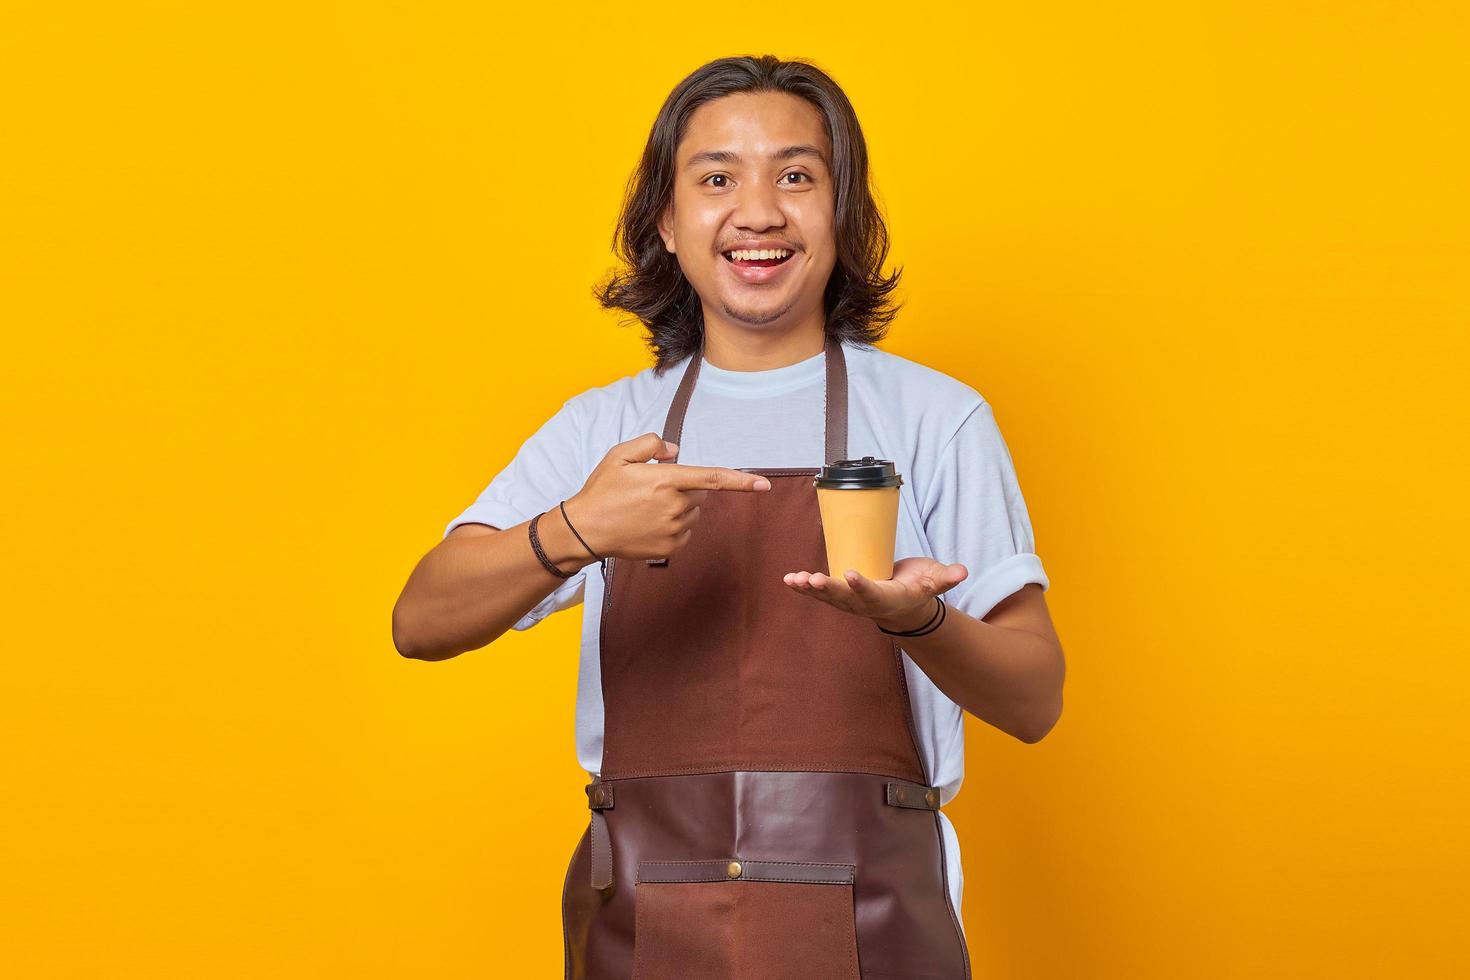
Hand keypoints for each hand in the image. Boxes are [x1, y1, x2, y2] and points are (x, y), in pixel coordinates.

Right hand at [565, 433, 771, 560]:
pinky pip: (685, 532)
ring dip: (679, 508)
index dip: (741, 481)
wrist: (585, 530)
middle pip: (699, 494)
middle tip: (653, 490)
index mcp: (665, 480)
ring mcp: (673, 530)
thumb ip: (650, 444)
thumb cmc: (602, 491)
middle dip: (685, 489)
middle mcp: (674, 506)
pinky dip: (674, 526)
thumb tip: (676, 451)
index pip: (712, 479)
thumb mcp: (619, 456)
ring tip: (646, 508)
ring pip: (692, 513)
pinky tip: (648, 524)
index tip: (764, 485)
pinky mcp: (671, 547)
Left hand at [782, 557, 968, 630]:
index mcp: (887, 599)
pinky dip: (803, 587)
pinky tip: (789, 580)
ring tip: (795, 580)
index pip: (873, 593)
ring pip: (828, 597)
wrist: (903, 605)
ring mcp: (849, 602)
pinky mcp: (840, 595)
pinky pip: (819, 592)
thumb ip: (946, 577)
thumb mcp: (934, 581)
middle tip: (814, 580)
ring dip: (810, 589)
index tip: (851, 574)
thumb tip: (962, 571)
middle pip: (845, 598)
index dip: (861, 585)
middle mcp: (865, 604)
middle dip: (829, 589)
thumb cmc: (918, 587)